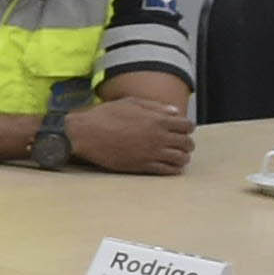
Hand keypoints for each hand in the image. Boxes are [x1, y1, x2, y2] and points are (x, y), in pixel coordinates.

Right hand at [64, 96, 195, 173]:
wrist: (86, 134)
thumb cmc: (105, 115)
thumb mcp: (131, 103)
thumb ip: (155, 107)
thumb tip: (175, 112)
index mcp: (158, 120)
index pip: (187, 126)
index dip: (187, 127)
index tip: (181, 129)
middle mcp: (158, 137)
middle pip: (187, 143)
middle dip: (186, 143)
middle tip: (181, 144)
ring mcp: (151, 153)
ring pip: (180, 158)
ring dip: (182, 157)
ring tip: (177, 157)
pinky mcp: (142, 166)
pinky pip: (167, 170)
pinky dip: (173, 169)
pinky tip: (170, 167)